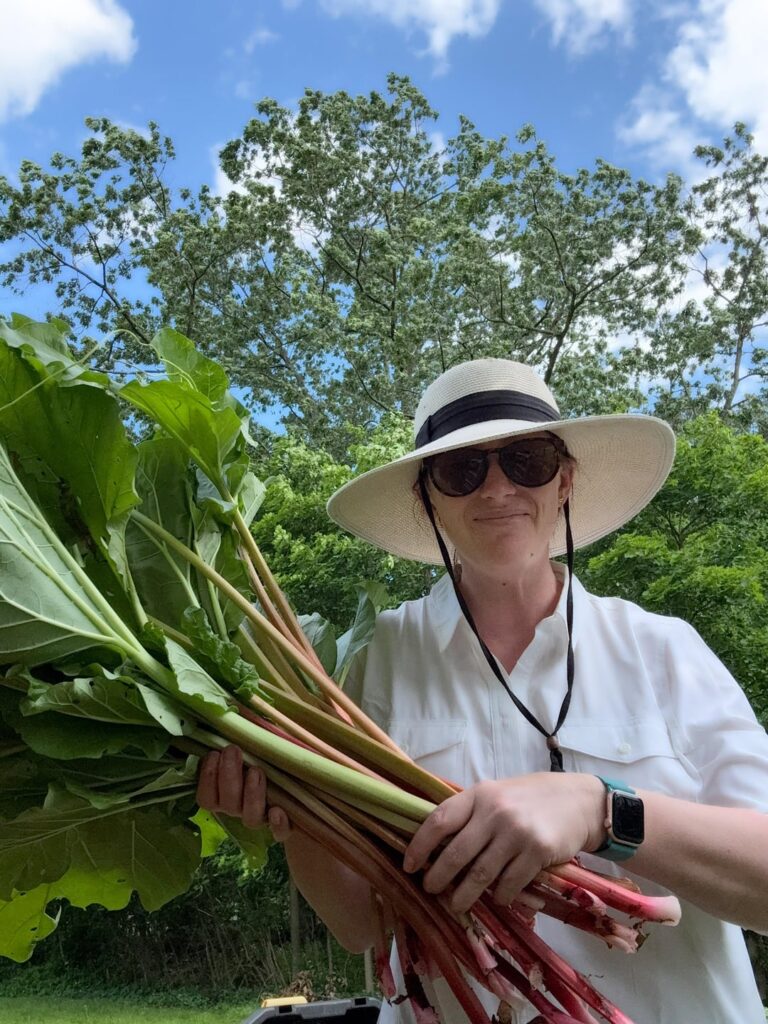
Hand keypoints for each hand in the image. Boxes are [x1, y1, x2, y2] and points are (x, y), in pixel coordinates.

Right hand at [196, 745, 290, 840]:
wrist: (295, 783)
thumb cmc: (263, 757)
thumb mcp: (248, 748)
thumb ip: (232, 744)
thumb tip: (222, 721)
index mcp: (224, 797)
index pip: (207, 798)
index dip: (206, 779)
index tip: (214, 754)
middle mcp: (240, 810)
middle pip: (228, 805)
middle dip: (228, 776)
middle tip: (233, 751)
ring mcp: (261, 818)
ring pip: (250, 817)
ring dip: (251, 794)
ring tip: (256, 770)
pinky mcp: (284, 826)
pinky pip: (280, 832)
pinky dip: (278, 825)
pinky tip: (277, 811)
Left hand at [402, 773, 604, 913]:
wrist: (579, 801)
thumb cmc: (530, 799)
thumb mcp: (497, 794)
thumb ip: (471, 813)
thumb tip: (437, 844)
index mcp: (479, 794)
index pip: (439, 820)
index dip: (419, 845)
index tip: (408, 865)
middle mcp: (495, 811)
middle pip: (456, 854)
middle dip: (438, 878)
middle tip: (431, 890)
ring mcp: (516, 832)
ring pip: (480, 875)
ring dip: (464, 896)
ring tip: (456, 904)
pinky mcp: (537, 852)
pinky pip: (509, 884)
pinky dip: (499, 897)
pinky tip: (497, 898)